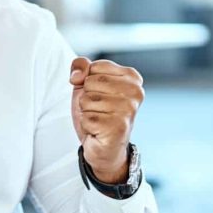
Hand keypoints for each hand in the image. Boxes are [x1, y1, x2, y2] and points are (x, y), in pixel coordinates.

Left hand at [69, 58, 143, 183]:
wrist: (103, 146)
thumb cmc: (97, 112)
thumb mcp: (86, 84)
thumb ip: (81, 66)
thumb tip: (77, 76)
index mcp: (132, 77)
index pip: (94, 66)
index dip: (88, 81)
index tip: (99, 94)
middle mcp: (135, 92)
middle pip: (90, 82)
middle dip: (86, 97)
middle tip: (99, 109)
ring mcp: (128, 109)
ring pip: (87, 100)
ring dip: (86, 112)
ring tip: (99, 119)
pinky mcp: (118, 127)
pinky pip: (87, 118)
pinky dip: (87, 125)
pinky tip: (98, 129)